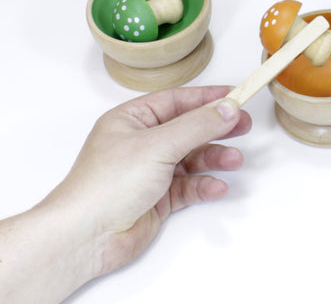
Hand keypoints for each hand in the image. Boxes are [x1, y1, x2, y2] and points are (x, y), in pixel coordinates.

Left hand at [44, 85, 251, 275]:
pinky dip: (204, 185)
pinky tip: (216, 187)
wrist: (86, 236)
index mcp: (131, 120)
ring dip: (213, 159)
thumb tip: (226, 108)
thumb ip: (196, 126)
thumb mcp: (157, 145)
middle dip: (216, 128)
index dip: (207, 98)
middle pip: (187, 129)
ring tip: (234, 161)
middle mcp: (141, 143)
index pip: (176, 101)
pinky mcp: (156, 199)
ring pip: (191, 159)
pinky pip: (188, 186)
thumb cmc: (105, 184)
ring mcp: (149, 172)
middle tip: (244, 125)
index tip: (235, 95)